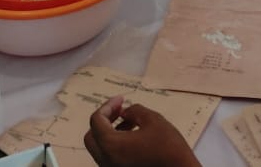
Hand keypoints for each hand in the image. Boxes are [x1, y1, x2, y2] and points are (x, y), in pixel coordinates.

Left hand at [84, 96, 200, 166]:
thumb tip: (125, 112)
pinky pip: (109, 156)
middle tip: (120, 110)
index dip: (108, 106)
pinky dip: (115, 143)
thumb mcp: (153, 120)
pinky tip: (133, 136)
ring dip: (110, 131)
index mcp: (111, 145)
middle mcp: (105, 160)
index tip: (122, 99)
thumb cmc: (168, 147)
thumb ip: (134, 111)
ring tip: (130, 122)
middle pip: (92, 136)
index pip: (97, 121)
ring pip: (100, 148)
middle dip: (103, 120)